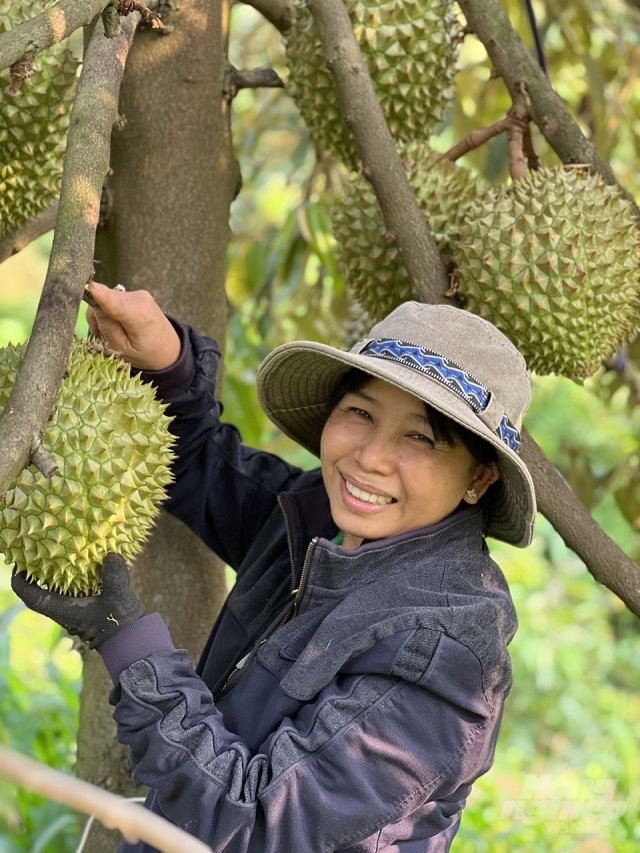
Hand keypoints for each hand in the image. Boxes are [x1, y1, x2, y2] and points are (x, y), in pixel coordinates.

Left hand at [11, 554, 144, 648]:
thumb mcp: (119, 596)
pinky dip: (65, 579)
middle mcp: (63, 612)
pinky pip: (66, 592)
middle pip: (37, 592)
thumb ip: (114, 576)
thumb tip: (110, 555)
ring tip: (53, 555)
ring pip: (51, 592)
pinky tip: (76, 565)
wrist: (131, 639)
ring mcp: (72, 612)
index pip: (31, 597)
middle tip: (35, 552)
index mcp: (63, 610)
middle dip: (32, 574)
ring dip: (48, 576)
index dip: (20, 581)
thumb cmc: (120, 622)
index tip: (18, 563)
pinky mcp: (82, 609)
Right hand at [85, 282, 180, 370]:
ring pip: (108, 298)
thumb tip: (94, 303)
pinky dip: (111, 310)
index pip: (115, 301)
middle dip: (98, 315)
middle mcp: (140, 299)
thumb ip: (108, 327)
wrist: (169, 349)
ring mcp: (140, 294)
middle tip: (103, 334)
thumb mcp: (123, 349)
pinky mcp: (138, 294)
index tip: (90, 288)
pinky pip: (115, 298)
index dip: (100, 294)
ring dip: (104, 313)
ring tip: (114, 331)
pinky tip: (119, 324)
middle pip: (105, 299)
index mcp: (139, 316)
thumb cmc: (147, 354)